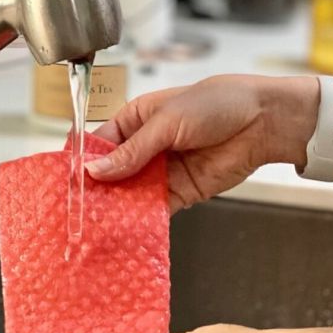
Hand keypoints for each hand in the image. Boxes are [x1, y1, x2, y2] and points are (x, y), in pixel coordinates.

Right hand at [87, 75, 316, 211]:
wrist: (263, 121)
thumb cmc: (217, 104)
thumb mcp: (167, 122)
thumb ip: (132, 151)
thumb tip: (96, 170)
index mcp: (136, 120)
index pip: (100, 143)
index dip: (85, 160)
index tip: (69, 179)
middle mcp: (145, 147)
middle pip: (112, 172)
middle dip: (98, 190)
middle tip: (80, 209)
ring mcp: (162, 171)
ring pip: (130, 193)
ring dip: (117, 207)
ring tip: (97, 224)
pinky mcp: (180, 192)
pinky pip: (155, 208)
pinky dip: (142, 219)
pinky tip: (127, 229)